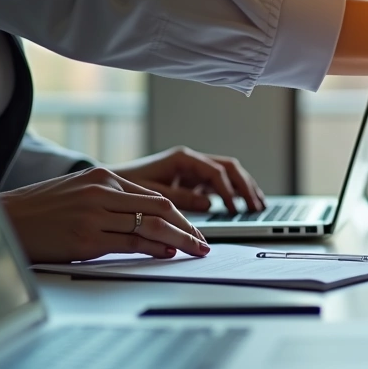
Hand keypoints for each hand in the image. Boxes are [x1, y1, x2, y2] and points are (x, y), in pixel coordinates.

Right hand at [0, 167, 209, 262]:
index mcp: (103, 177)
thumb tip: (149, 223)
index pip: (154, 196)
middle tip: (203, 243)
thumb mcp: (79, 193)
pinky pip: (130, 243)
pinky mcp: (86, 238)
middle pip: (160, 208)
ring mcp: (94, 215)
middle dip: (188, 227)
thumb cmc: (40, 211)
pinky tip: (168, 254)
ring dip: (179, 239)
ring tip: (195, 250)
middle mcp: (102, 192)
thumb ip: (112, 201)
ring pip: (150, 225)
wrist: (3, 220)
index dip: (179, 215)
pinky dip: (154, 249)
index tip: (193, 229)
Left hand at [110, 146, 264, 213]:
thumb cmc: (125, 187)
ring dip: (244, 188)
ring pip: (228, 174)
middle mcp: (191, 161)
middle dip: (245, 186)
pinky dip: (233, 193)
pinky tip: (242, 205)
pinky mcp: (192, 180)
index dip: (228, 191)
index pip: (215, 171)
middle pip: (229, 168)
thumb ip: (180, 198)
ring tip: (258, 205)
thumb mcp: (152, 193)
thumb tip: (209, 204)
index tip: (234, 209)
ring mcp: (193, 170)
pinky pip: (219, 183)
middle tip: (257, 206)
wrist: (109, 185)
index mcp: (183, 159)